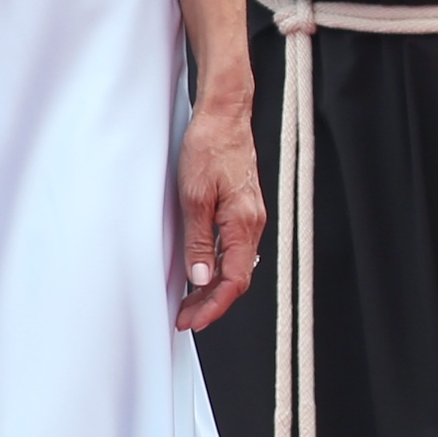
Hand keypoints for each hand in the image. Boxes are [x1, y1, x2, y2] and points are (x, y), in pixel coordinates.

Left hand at [174, 76, 262, 333]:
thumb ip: (200, 241)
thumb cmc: (210, 147)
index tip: (192, 321)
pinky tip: (202, 271)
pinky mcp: (244, 209)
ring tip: (188, 302)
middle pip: (237, 278)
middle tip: (184, 318)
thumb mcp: (194, 196)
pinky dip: (218, 267)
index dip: (214, 307)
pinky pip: (235, 249)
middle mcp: (253, 224)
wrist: (225, 115)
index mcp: (244, 223)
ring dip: (213, 288)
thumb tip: (202, 278)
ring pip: (236, 265)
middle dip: (211, 304)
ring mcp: (250, 217)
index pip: (235, 280)